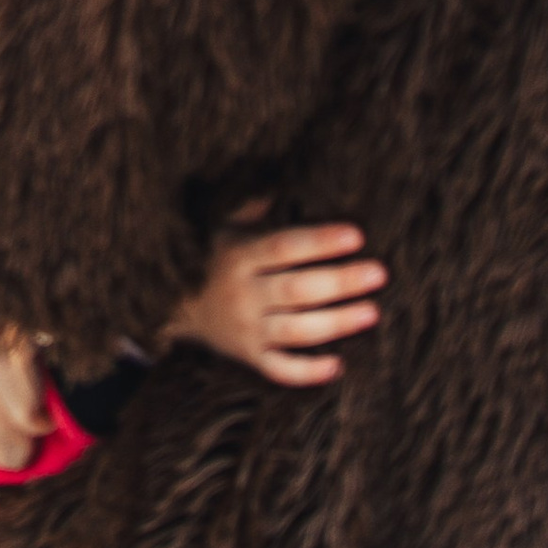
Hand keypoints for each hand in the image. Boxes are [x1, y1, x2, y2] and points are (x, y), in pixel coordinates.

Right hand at [168, 200, 386, 386]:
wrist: (169, 305)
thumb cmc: (211, 256)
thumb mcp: (225, 225)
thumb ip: (256, 206)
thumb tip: (292, 175)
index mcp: (238, 255)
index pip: (284, 246)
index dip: (320, 241)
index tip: (356, 235)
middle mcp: (242, 294)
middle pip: (298, 289)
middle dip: (341, 282)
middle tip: (379, 273)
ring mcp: (245, 330)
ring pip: (297, 330)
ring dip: (336, 323)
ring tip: (372, 313)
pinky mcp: (248, 357)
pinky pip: (280, 370)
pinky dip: (308, 372)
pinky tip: (338, 365)